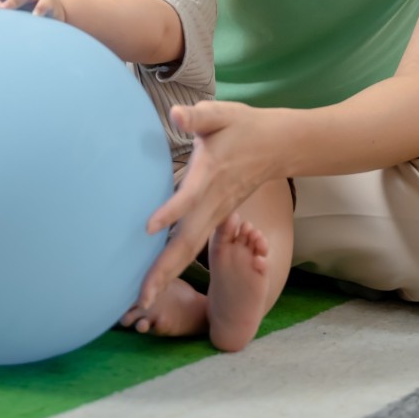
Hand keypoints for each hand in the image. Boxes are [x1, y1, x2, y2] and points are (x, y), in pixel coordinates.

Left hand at [137, 100, 277, 308]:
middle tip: (140, 300)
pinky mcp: (215, 221)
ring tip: (141, 302)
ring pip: (189, 251)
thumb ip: (198, 116)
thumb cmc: (243, 127)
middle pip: (187, 243)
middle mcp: (213, 203)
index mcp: (211, 175)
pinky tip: (156, 280)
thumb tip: (176, 115)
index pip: (189, 196)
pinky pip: (192, 247)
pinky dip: (173, 265)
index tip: (147, 227)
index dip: (170, 211)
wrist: (278, 146)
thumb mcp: (221, 114)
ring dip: (165, 276)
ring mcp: (216, 216)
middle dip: (163, 271)